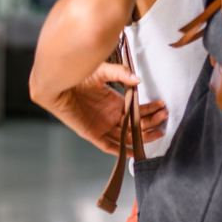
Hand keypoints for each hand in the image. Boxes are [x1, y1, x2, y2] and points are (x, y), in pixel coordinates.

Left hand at [42, 62, 167, 154]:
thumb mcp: (102, 71)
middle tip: (164, 116)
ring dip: (143, 135)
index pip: (138, 111)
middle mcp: (111, 117)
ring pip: (128, 136)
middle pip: (137, 125)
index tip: (162, 106)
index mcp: (115, 103)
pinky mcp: (92, 134)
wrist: (57, 82)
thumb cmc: (77, 75)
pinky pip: (110, 146)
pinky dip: (122, 150)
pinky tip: (135, 150)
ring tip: (159, 130)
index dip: (151, 110)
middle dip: (152, 122)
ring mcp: (103, 126)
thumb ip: (120, 74)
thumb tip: (138, 80)